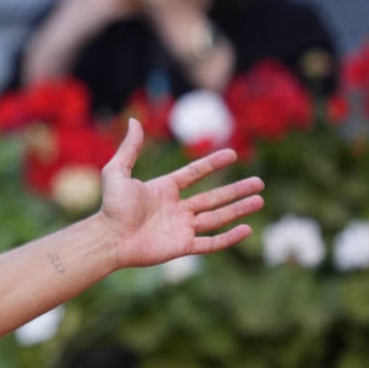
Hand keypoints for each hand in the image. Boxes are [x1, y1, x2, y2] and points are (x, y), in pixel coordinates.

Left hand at [96, 118, 263, 267]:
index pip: (194, 174)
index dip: (212, 163)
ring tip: (259, 200)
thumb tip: (133, 121)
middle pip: (213, 197)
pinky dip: (229, 237)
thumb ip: (130, 148)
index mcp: (164, 190)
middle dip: (236, 190)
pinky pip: (211, 243)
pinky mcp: (182, 247)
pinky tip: (246, 228)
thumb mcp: (117, 172)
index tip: (232, 154)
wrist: (108, 238)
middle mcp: (175, 209)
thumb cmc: (111, 207)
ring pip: (217, 218)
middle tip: (259, 182)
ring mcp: (180, 228)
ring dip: (238, 209)